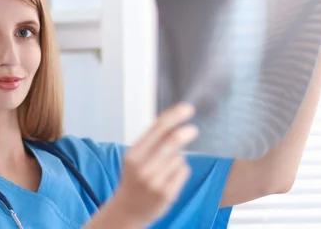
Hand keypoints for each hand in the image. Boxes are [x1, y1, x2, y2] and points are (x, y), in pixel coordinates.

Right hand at [110, 103, 197, 226]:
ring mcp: (155, 181)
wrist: (127, 211)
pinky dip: (180, 172)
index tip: (186, 108)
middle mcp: (142, 167)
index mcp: (133, 154)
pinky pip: (183, 172)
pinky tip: (169, 180)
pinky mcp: (167, 193)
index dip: (173, 116)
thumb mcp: (135, 159)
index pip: (156, 128)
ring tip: (164, 170)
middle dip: (184, 133)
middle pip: (170, 141)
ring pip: (178, 158)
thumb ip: (151, 142)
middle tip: (193, 130)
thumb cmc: (133, 180)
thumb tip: (173, 122)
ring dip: (177, 159)